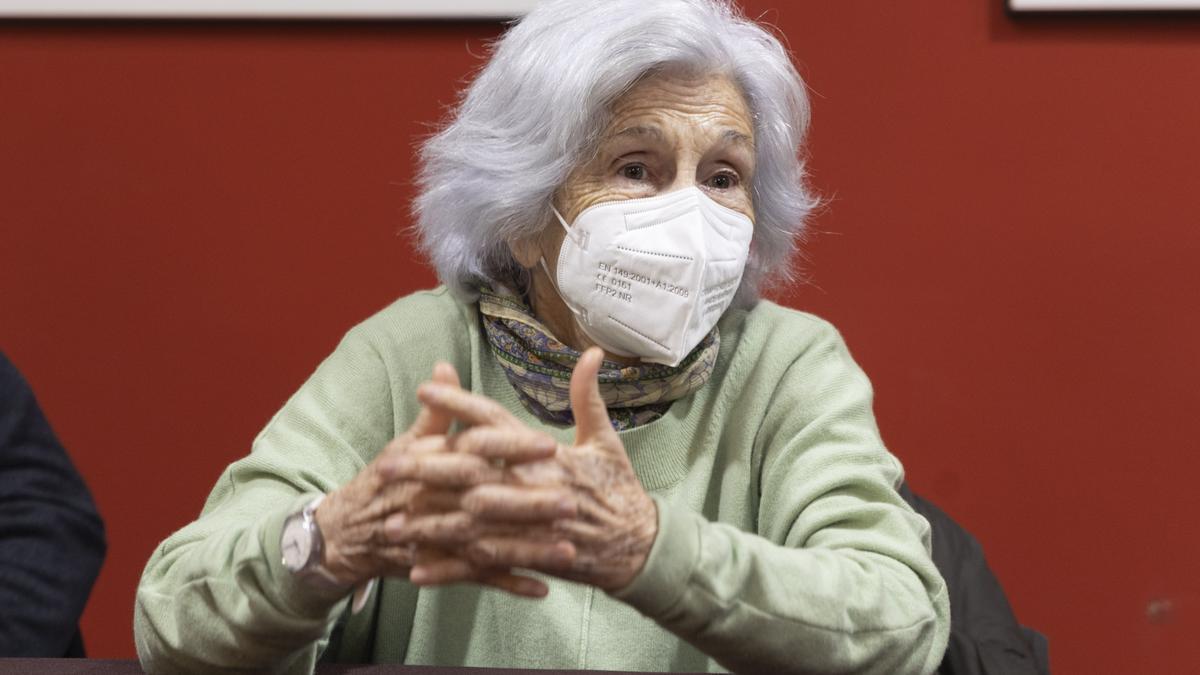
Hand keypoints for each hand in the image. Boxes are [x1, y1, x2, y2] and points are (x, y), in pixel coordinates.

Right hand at [313, 362, 558, 596]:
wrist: (349, 532)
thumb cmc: (385, 482)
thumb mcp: (405, 444)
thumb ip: (435, 412)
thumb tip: (445, 366)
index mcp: (433, 464)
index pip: (477, 450)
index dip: (513, 447)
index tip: (550, 444)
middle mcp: (437, 500)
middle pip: (488, 501)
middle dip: (530, 504)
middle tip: (571, 501)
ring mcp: (438, 537)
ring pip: (489, 544)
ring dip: (528, 550)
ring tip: (568, 551)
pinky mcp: (440, 565)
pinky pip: (478, 577)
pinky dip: (508, 584)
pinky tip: (541, 588)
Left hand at [392, 348, 658, 591]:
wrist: (640, 546)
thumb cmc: (619, 489)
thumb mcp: (606, 440)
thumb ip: (588, 397)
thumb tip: (592, 352)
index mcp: (548, 455)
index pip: (496, 423)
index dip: (460, 405)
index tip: (425, 390)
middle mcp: (535, 487)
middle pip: (471, 474)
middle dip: (427, 468)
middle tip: (388, 463)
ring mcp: (530, 526)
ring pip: (470, 524)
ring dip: (429, 523)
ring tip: (391, 521)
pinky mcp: (529, 557)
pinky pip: (483, 566)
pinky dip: (450, 570)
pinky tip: (417, 570)